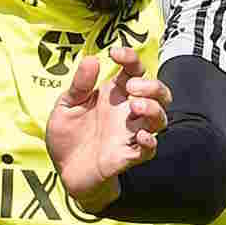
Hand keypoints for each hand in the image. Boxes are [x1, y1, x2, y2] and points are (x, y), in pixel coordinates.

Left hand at [45, 45, 170, 212]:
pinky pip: (150, 148)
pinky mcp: (128, 156)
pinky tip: (139, 136)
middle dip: (152, 85)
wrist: (64, 170)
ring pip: (161, 118)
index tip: (115, 54)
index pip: (134, 70)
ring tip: (135, 107)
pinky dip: (150, 141)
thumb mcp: (66, 105)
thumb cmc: (68, 136)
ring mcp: (130, 134)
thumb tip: (91, 59)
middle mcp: (128, 112)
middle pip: (159, 92)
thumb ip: (79, 85)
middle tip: (131, 87)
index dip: (130, 57)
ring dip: (154, 109)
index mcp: (114, 94)